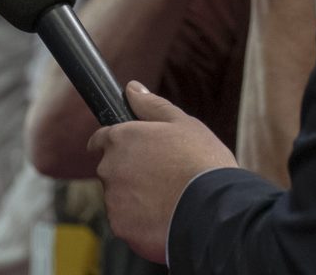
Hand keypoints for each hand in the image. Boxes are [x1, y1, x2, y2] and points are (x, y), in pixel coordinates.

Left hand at [88, 82, 236, 263]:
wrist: (214, 210)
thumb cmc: (202, 162)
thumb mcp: (183, 123)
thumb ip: (151, 105)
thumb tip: (132, 89)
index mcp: (122, 138)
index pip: (101, 139)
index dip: (115, 145)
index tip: (127, 152)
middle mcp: (110, 167)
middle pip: (111, 170)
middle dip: (129, 173)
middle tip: (161, 177)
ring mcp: (113, 199)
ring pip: (119, 198)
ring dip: (135, 198)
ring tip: (167, 198)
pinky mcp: (120, 227)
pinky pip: (126, 222)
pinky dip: (140, 222)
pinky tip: (164, 216)